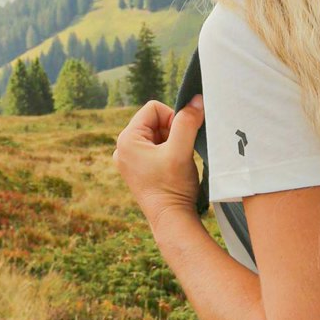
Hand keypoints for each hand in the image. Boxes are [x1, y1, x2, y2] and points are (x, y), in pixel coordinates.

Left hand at [112, 95, 205, 234]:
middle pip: (154, 121)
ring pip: (157, 135)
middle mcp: (122, 148)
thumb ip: (188, 121)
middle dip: (172, 132)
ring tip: (176, 162)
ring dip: (172, 142)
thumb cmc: (173, 186)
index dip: (172, 118)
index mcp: (126, 139)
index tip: (180, 139)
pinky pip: (155, 148)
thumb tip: (197, 99)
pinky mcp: (137, 169)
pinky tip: (172, 168)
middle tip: (179, 152)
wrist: (171, 220)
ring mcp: (129, 160)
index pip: (153, 108)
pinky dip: (168, 153)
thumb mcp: (181, 149)